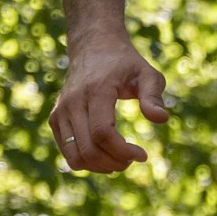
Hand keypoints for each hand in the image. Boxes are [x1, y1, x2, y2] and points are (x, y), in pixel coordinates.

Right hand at [50, 30, 168, 172]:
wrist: (93, 49)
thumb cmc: (125, 64)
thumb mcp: (147, 74)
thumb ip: (154, 96)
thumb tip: (161, 120)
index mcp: (95, 91)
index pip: (102, 132)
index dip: (123, 151)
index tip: (143, 155)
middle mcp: (72, 102)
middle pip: (88, 149)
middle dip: (115, 162)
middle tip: (133, 159)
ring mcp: (60, 112)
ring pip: (75, 157)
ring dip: (100, 167)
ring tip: (121, 160)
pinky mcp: (55, 120)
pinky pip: (68, 153)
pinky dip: (87, 162)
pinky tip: (106, 155)